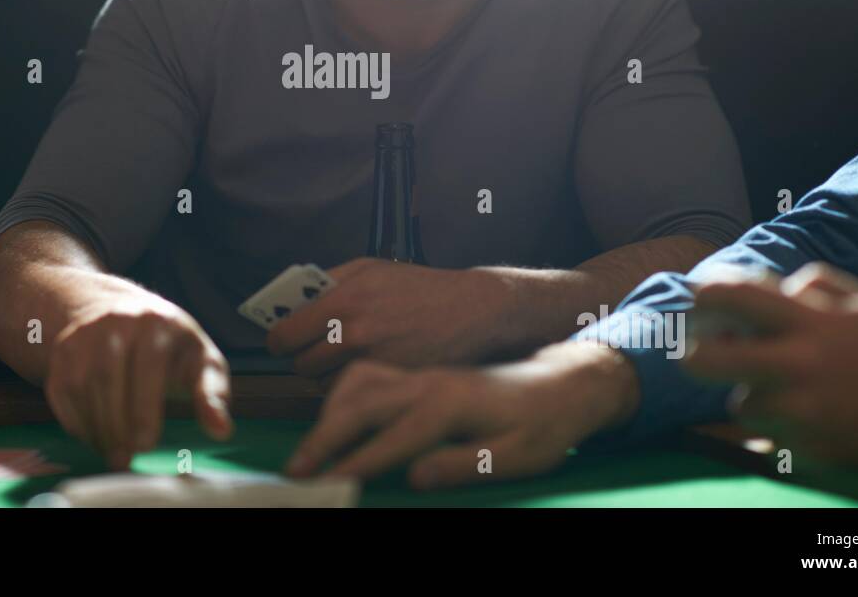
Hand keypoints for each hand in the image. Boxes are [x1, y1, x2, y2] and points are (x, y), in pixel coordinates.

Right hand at [45, 290, 232, 469]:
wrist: (125, 313)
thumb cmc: (172, 347)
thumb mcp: (201, 361)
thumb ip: (213, 395)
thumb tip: (222, 430)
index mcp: (157, 321)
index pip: (148, 367)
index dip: (144, 410)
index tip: (146, 444)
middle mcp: (117, 320)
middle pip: (109, 378)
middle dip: (117, 425)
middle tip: (127, 458)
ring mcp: (86, 333)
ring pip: (82, 387)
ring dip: (96, 427)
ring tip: (115, 452)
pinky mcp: (64, 349)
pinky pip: (62, 391)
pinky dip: (76, 420)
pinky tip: (96, 436)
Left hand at [266, 258, 514, 375]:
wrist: (472, 310)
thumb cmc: (418, 287)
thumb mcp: (369, 268)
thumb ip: (326, 283)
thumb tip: (289, 304)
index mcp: (342, 299)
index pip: (283, 336)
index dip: (280, 341)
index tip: (284, 342)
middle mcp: (354, 333)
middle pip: (301, 365)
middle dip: (305, 359)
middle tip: (319, 350)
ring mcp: (373, 362)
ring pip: (324, 385)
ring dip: (328, 377)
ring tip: (348, 359)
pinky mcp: (390, 384)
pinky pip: (354, 396)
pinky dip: (355, 389)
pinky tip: (370, 370)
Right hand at [285, 340, 639, 488]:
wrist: (561, 382)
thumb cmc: (542, 425)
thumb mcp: (518, 455)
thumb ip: (465, 463)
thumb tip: (416, 476)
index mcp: (451, 405)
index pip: (392, 439)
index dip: (356, 463)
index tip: (325, 485)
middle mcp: (428, 382)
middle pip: (362, 403)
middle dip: (324, 436)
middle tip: (296, 469)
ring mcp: (421, 372)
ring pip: (358, 380)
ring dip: (327, 410)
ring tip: (310, 446)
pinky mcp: (419, 372)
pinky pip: (368, 372)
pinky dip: (341, 389)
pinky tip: (333, 409)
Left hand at [684, 262, 857, 472]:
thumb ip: (814, 286)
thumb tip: (774, 284)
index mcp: (809, 326)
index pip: (733, 298)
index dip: (705, 293)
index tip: (699, 297)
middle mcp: (796, 369)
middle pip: (704, 362)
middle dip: (692, 354)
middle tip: (700, 352)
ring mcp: (797, 415)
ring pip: (740, 404)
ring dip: (753, 394)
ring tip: (791, 390)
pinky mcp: (803, 451)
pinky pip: (770, 435)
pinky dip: (781, 425)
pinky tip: (812, 416)